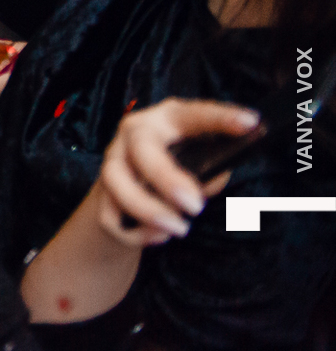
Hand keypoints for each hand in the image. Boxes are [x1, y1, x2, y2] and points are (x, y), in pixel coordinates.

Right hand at [92, 98, 257, 246]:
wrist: (125, 198)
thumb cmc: (173, 174)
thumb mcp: (196, 166)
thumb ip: (209, 172)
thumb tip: (213, 178)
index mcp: (166, 120)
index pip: (193, 114)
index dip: (220, 118)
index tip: (251, 122)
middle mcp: (134, 133)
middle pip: (142, 149)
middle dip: (166, 178)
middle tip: (195, 206)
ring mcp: (112, 161)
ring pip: (117, 182)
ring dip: (148, 209)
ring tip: (179, 229)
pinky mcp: (100, 193)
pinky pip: (111, 215)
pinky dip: (136, 233)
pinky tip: (159, 236)